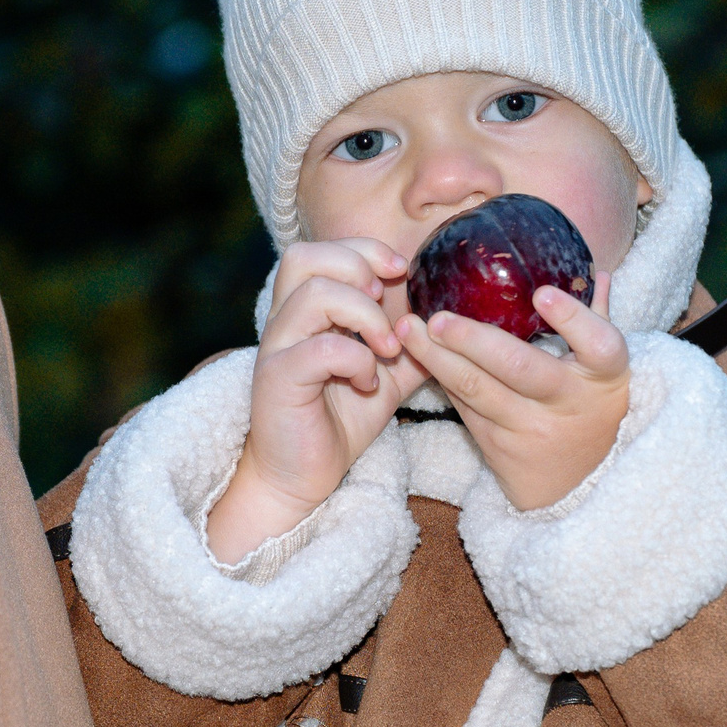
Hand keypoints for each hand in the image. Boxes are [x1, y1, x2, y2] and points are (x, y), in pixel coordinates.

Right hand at [207, 241, 425, 564]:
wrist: (301, 476)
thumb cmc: (337, 422)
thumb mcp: (385, 376)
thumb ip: (410, 347)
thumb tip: (448, 325)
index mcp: (303, 312)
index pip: (321, 251)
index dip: (363, 249)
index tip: (400, 272)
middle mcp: (283, 322)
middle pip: (304, 257)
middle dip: (357, 268)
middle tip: (386, 302)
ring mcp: (277, 349)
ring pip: (314, 295)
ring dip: (365, 316)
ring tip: (386, 349)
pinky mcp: (279, 380)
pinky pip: (321, 350)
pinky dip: (357, 360)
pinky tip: (367, 383)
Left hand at [397, 278, 628, 510]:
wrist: (576, 485)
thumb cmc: (591, 409)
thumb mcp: (606, 371)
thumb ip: (598, 320)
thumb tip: (598, 273)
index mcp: (605, 375)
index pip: (598, 344)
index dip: (572, 319)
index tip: (541, 293)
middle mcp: (568, 402)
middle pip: (519, 368)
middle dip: (472, 340)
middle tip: (437, 317)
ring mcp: (529, 427)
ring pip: (477, 389)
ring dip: (437, 358)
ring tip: (409, 329)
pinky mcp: (496, 444)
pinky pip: (463, 403)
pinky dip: (440, 375)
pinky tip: (418, 352)